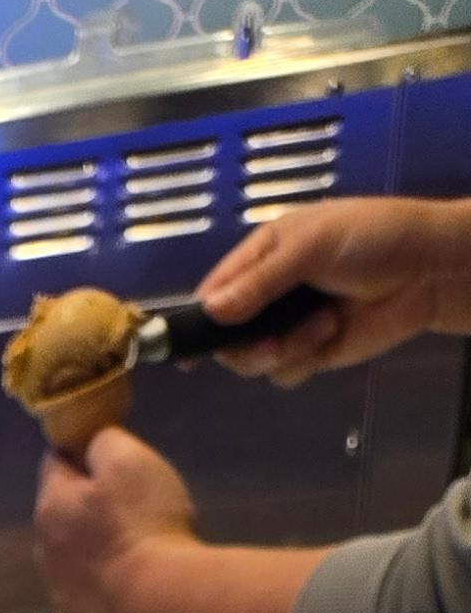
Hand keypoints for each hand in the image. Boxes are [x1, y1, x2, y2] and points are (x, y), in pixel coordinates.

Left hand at [33, 425, 198, 612]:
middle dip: (86, 503)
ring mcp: (57, 588)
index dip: (79, 451)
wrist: (155, 602)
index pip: (54, 462)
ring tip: (130, 544)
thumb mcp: (129, 460)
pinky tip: (129, 579)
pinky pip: (86, 589)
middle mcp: (43, 548)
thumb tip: (92, 443)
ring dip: (92, 544)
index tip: (104, 453)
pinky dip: (102, 580)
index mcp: (51, 504)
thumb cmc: (142, 523)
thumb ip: (104, 442)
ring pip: (71, 553)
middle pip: (61, 512)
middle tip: (127, 502)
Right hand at [193, 195, 470, 377]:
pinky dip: (303, 362)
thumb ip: (261, 282)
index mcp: (262, 256)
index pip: (213, 292)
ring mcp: (288, 324)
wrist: (427, 269)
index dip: (196, 320)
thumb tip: (211, 311)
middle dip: (246, 346)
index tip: (186, 350)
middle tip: (271, 344)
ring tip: (319, 329)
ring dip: (283, 351)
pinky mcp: (311, 351)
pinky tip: (331, 335)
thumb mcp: (312, 247)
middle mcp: (268, 293)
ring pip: (253, 360)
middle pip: (226, 337)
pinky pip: (284, 373)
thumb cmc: (371, 239)